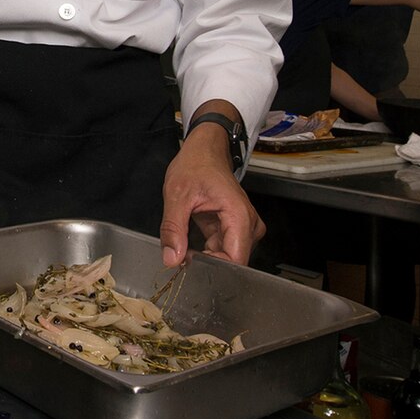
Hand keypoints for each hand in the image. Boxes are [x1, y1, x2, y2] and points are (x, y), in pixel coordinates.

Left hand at [158, 125, 264, 267]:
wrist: (205, 150)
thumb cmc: (195, 165)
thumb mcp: (176, 195)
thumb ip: (173, 230)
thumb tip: (171, 259)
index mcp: (239, 215)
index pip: (235, 260)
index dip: (212, 268)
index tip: (188, 263)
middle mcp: (248, 224)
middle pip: (232, 261)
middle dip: (206, 263)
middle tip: (180, 252)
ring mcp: (243, 227)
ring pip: (226, 256)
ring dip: (204, 256)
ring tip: (184, 241)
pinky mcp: (235, 228)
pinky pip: (222, 248)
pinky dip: (205, 249)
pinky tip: (192, 239)